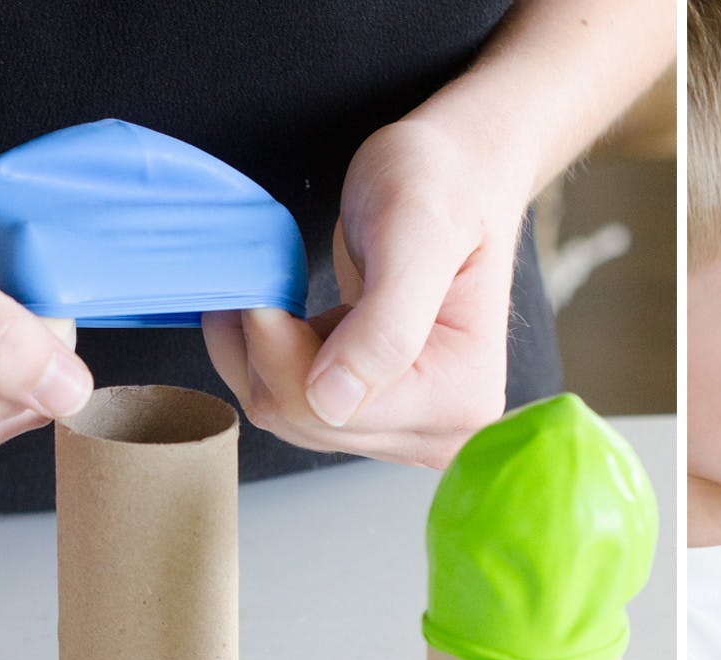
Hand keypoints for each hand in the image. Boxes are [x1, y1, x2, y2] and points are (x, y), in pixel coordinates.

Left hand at [203, 115, 530, 467]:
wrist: (458, 172)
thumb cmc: (446, 184)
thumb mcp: (416, 234)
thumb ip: (384, 325)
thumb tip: (333, 403)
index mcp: (462, 395)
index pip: (335, 412)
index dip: (280, 353)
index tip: (261, 290)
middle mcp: (444, 428)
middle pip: (311, 424)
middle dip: (266, 354)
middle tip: (258, 282)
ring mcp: (412, 425)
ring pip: (295, 420)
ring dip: (261, 356)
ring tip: (266, 292)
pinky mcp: (383, 412)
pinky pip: (300, 408)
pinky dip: (273, 359)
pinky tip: (282, 313)